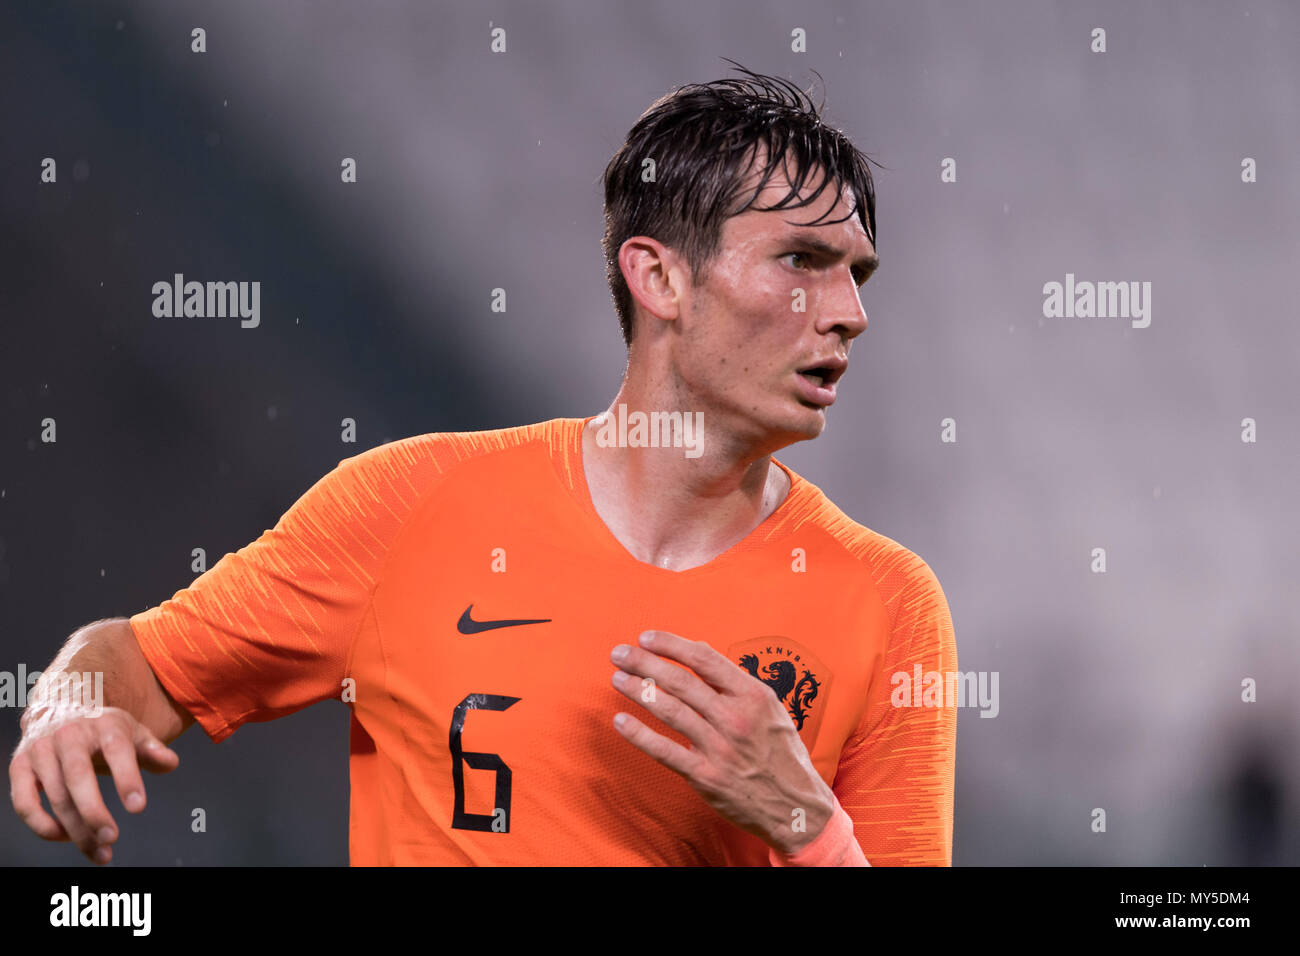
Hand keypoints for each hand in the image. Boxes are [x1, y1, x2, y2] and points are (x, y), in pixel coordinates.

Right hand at [9, 705, 179, 863]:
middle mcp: (69, 735)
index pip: (116, 750)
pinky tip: (66, 838)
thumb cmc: (104, 729)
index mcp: (103, 724)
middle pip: (78, 776)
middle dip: (94, 811)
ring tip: (100, 851)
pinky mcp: (20, 766)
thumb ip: (153, 750)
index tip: (138, 808)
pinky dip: (42, 825)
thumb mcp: (132, 732)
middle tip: (112, 838)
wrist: (61, 710)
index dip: (127, 778)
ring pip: (55, 795)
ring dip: (76, 828)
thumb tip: (170, 764)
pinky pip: (24, 803)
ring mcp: (41, 750)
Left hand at [609, 630, 835, 854]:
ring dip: (639, 691)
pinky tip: (620, 721)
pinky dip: (640, 735)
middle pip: (681, 681)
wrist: (796, 806)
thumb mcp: (769, 708)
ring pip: (670, 710)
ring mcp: (720, 748)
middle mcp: (736, 718)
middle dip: (644, 663)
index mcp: (752, 695)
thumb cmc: (778, 751)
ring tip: (618, 679)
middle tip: (619, 653)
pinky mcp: (707, 776)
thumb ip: (733, 682)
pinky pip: (666, 751)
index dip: (670, 645)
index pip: (704, 659)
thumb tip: (697, 651)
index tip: (645, 637)